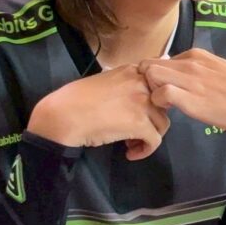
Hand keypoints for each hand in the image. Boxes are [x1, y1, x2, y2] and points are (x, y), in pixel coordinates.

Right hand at [28, 65, 169, 160]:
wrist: (61, 115)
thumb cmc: (76, 99)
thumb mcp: (107, 81)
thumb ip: (128, 83)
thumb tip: (147, 94)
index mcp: (133, 70)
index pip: (162, 83)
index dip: (156, 101)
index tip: (143, 112)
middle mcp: (142, 83)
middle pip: (165, 104)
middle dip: (153, 119)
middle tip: (135, 130)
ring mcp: (143, 102)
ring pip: (163, 123)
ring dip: (149, 136)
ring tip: (130, 143)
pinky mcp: (139, 123)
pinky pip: (155, 140)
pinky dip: (146, 150)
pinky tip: (130, 154)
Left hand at [138, 49, 225, 145]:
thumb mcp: (219, 70)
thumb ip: (199, 70)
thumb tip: (181, 74)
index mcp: (198, 55)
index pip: (160, 59)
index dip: (155, 75)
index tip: (160, 88)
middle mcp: (191, 64)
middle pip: (150, 65)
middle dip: (146, 81)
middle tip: (155, 98)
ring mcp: (190, 80)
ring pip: (151, 75)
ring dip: (150, 91)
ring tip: (161, 105)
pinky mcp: (191, 99)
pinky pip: (160, 94)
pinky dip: (158, 103)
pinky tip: (169, 111)